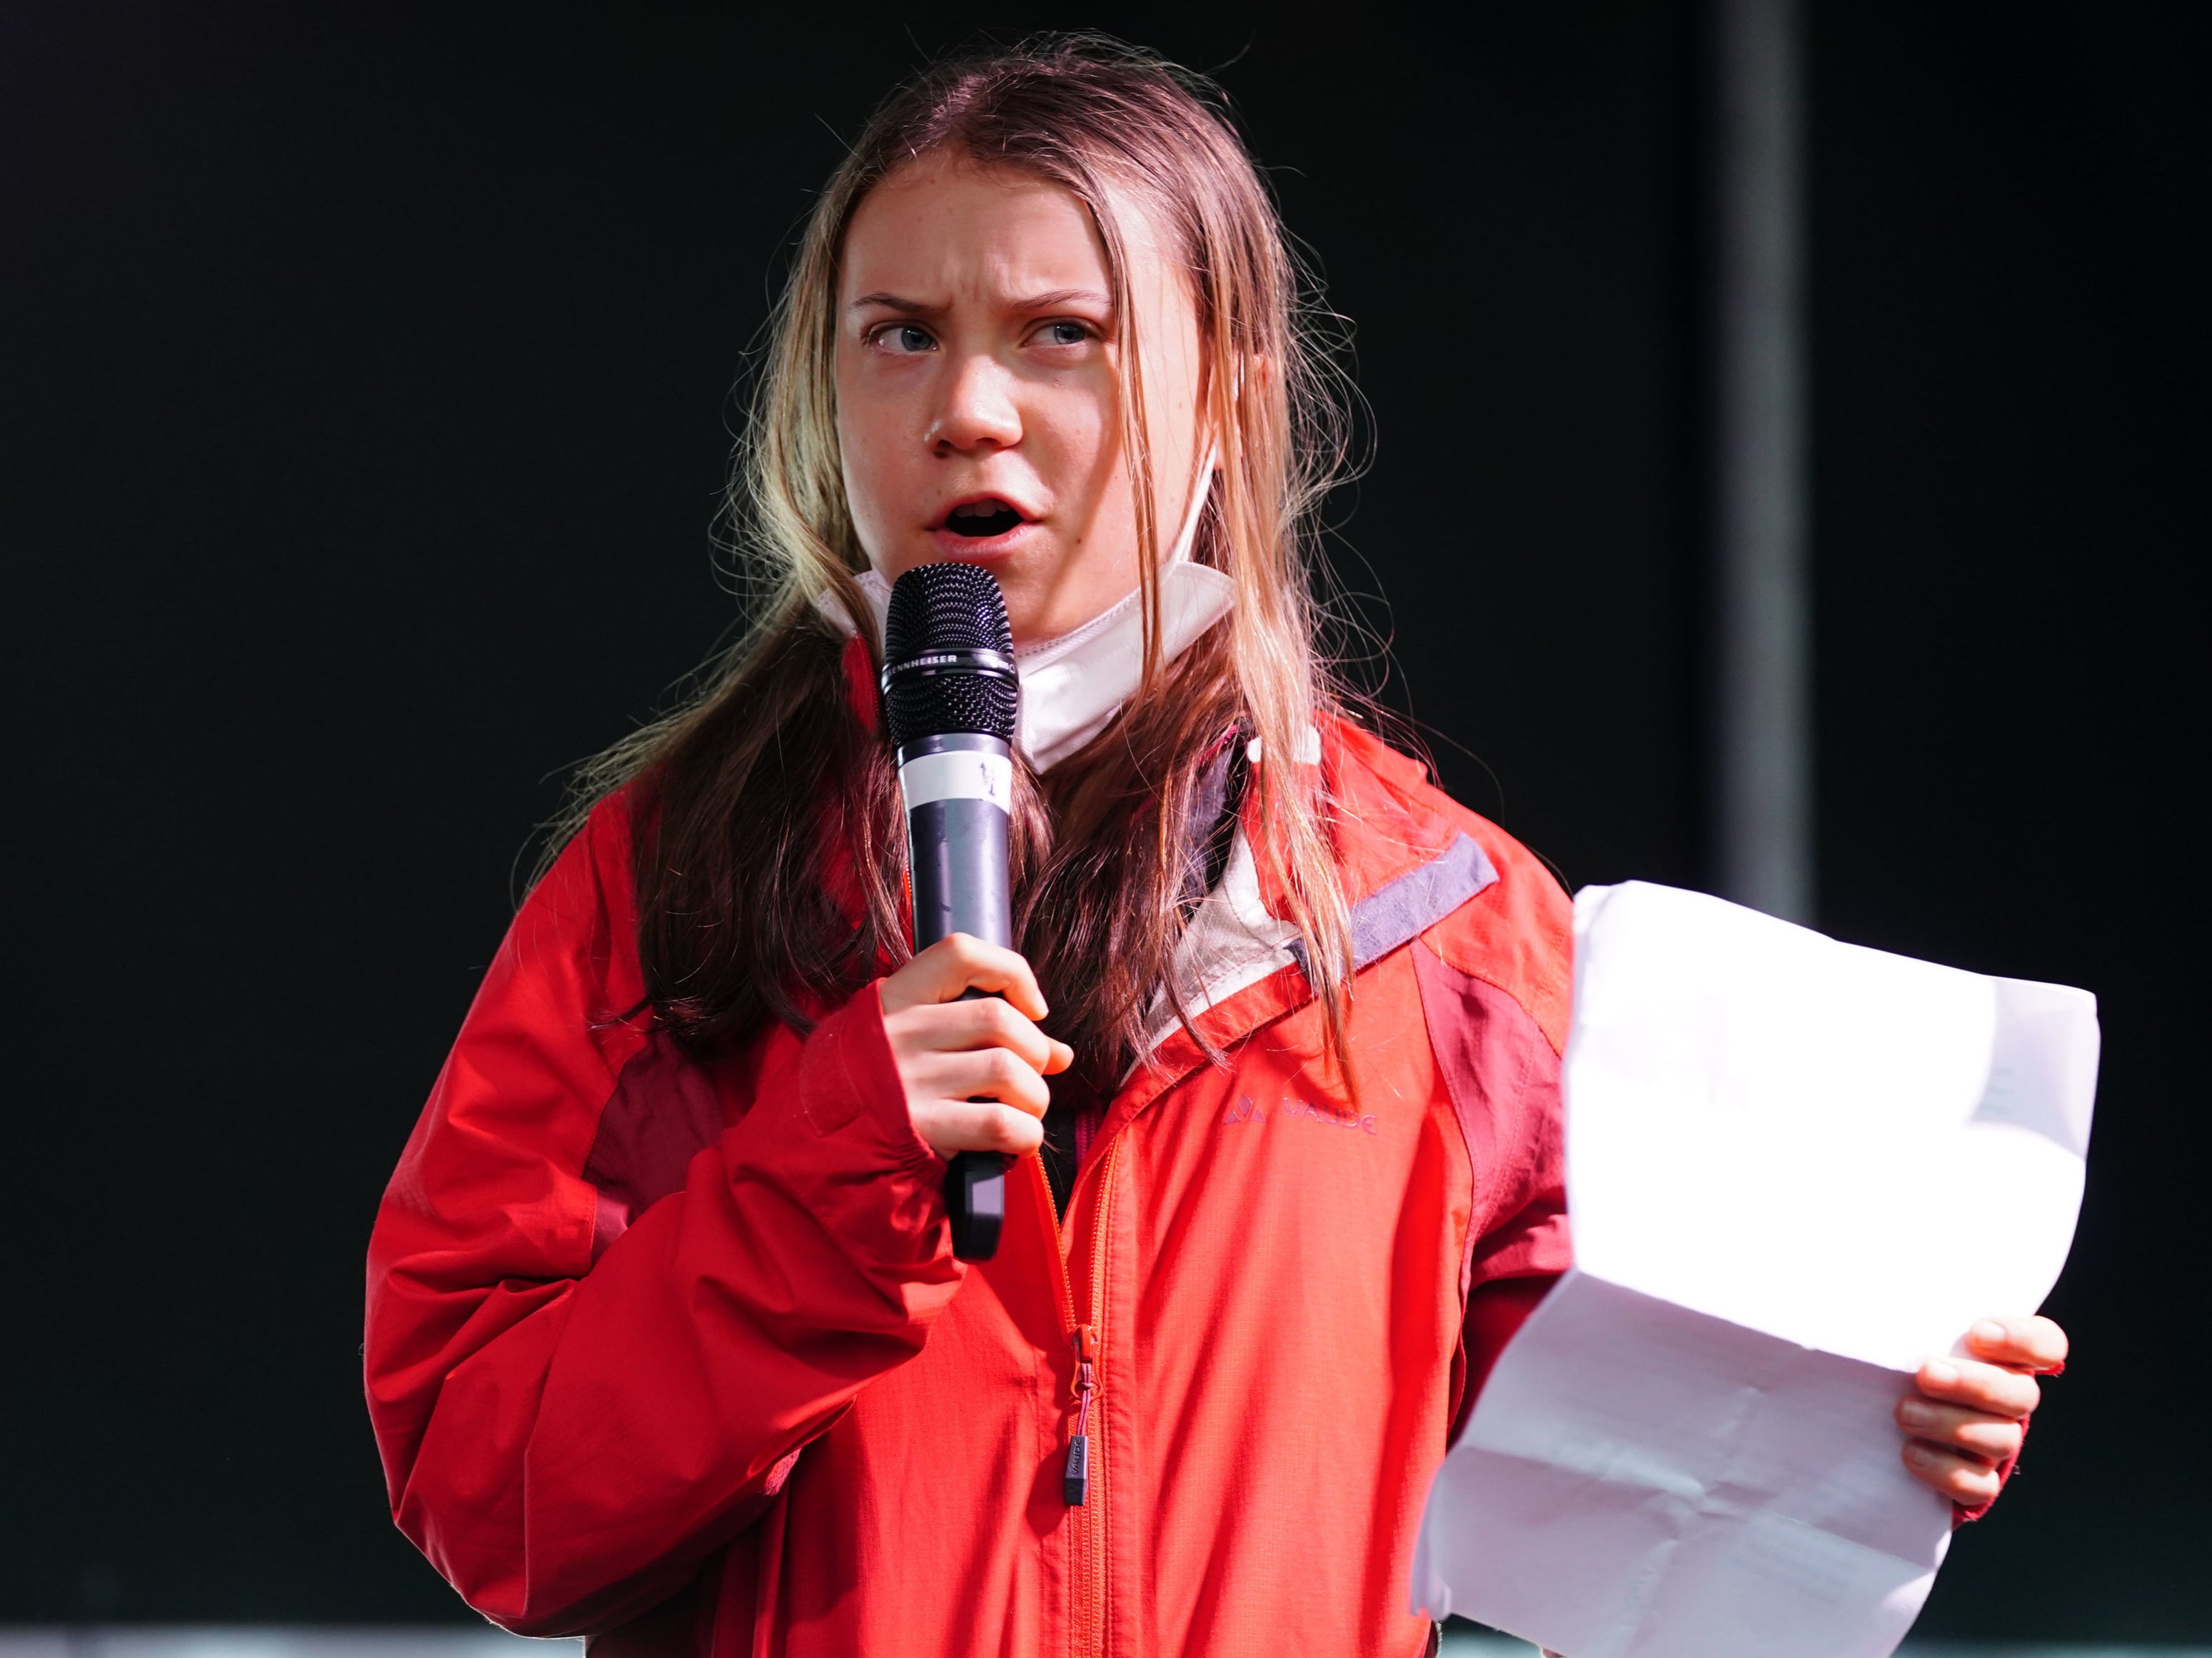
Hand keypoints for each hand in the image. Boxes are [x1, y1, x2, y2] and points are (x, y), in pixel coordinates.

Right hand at [878, 933, 1072, 1159]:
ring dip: (1034, 1094)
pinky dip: (1026, 1133)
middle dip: (1035, 1049)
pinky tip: (1019, 1140)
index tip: (1033, 1007)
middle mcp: (901, 1034)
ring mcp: (910, 1082)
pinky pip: (1001, 1124)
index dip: (1011, 972)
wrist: (821, 1147)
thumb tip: (1061, 1053)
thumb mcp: (912, 1043)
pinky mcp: (922, 1130)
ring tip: (1025, 1110)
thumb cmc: (881, 1089)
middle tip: (1030, 1075)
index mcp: (895, 999)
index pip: (960, 953)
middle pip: (998, 1019)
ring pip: (1007, 1069)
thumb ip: (981, 1036)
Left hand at [1897, 1315, 2067, 1505]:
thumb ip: (1908, 1298)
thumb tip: (1870, 1255)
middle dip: (1974, 1385)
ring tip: (1905, 1412)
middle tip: (1926, 1373)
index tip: (1977, 1333)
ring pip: (2000, 1439)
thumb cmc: (1895, 1352)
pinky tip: (1910, 1453)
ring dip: (1952, 1425)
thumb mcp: (1903, 1319)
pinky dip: (1946, 1470)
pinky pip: (1978, 1484)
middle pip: (2021, 1395)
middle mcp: (2008, 1398)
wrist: (1878, 1416)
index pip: (2046, 1344)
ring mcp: (1995, 1441)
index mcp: (2003, 1355)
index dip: (2023, 1340)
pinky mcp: (1975, 1479)